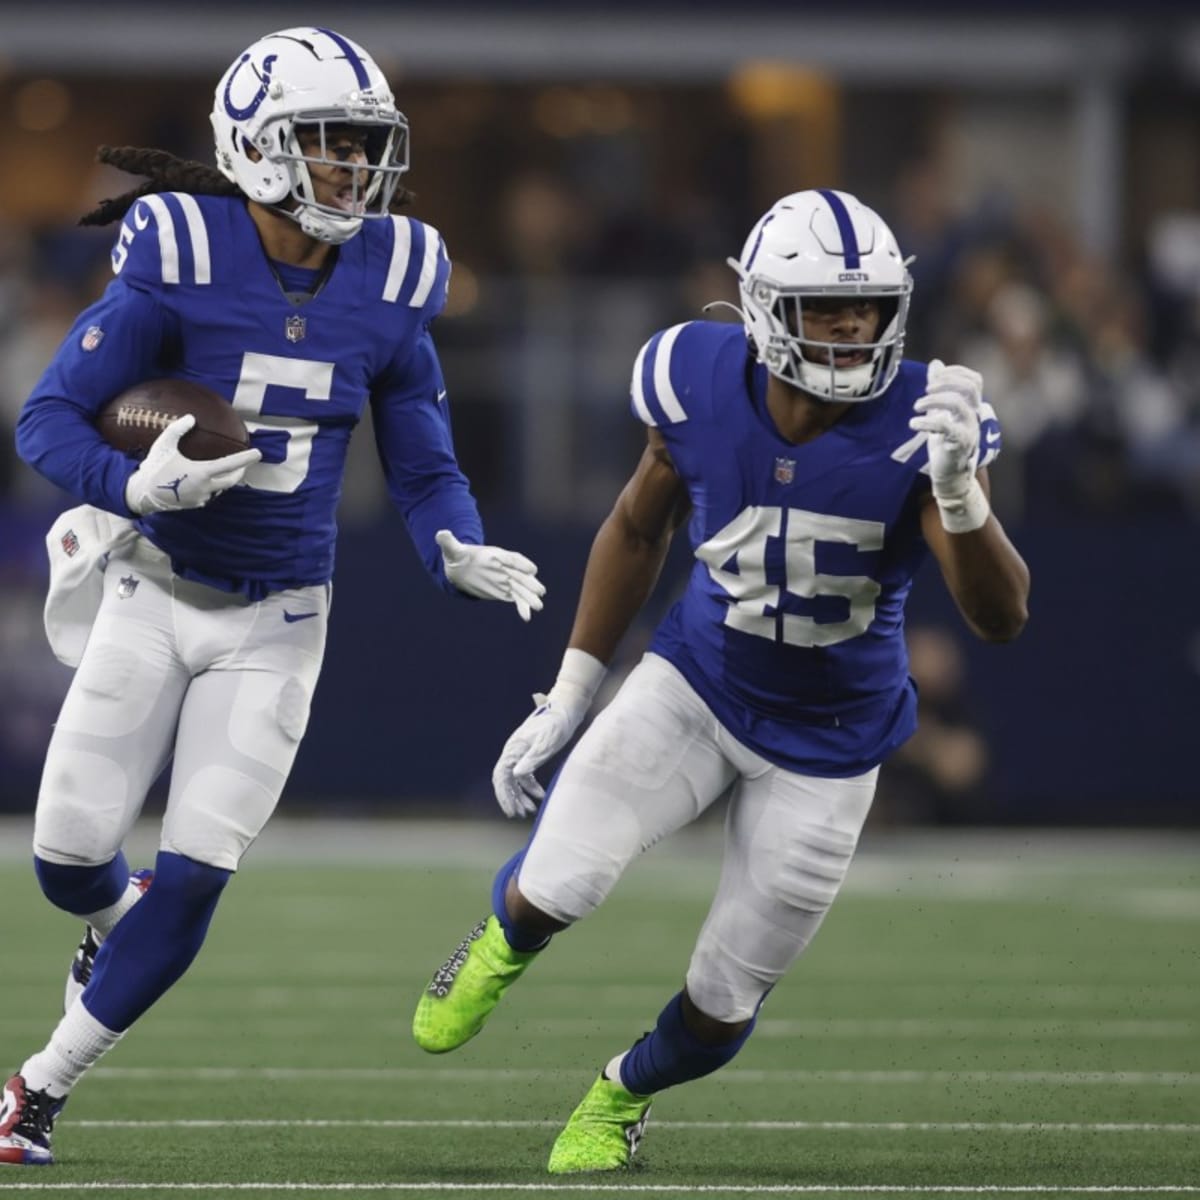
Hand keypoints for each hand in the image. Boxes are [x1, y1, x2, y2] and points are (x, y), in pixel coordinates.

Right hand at [124, 415, 260, 514]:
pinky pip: (209, 495)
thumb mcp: (164, 445)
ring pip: (220, 488)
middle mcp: (205, 487)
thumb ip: (178, 429)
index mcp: (202, 473)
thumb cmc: (154, 467)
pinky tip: (208, 481)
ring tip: (226, 471)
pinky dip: (212, 487)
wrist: (142, 494)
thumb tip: (191, 417)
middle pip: (231, 480)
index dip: (246, 458)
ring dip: (225, 480)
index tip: (259, 453)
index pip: (230, 464)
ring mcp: (202, 498)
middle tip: (244, 464)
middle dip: (240, 471)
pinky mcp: (196, 504)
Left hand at [435, 529, 545, 620]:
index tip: (532, 570)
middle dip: (530, 583)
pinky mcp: (504, 591)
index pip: (511, 558)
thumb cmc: (458, 555)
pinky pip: (516, 598)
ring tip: (538, 607)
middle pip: (520, 575)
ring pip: (521, 588)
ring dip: (529, 597)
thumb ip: (449, 542)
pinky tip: (526, 617)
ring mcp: (506, 579)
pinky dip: (521, 606)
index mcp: (495, 555)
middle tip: (540, 591)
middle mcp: (503, 567)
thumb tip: (440, 534)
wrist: (461, 567)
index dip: (522, 564)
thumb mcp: (452, 549)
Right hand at [490, 648, 606, 816]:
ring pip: (515, 779)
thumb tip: (516, 775)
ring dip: (521, 795)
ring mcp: (521, 753)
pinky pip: (525, 775)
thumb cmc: (557, 725)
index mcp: (514, 748)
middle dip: (511, 798)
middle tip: (520, 815)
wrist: (566, 710)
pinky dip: (530, 787)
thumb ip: (532, 759)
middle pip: (506, 779)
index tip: (512, 810)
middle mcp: (513, 751)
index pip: (502, 776)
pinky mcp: (530, 754)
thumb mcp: (546, 744)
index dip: (505, 794)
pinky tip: (540, 796)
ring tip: (529, 811)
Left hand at [909, 360, 989, 533]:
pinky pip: (946, 427)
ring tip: (916, 408)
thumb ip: (939, 389)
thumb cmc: (945, 443)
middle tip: (925, 391)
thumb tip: (936, 364)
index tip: (935, 377)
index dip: (956, 372)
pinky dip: (927, 421)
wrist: (949, 476)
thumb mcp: (940, 412)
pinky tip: (913, 423)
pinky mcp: (959, 445)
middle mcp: (974, 416)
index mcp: (971, 407)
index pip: (975, 380)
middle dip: (945, 383)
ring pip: (959, 404)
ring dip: (933, 400)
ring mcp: (969, 430)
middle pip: (969, 388)